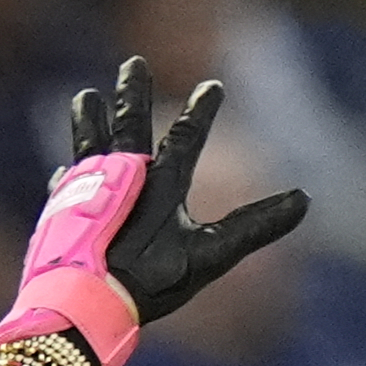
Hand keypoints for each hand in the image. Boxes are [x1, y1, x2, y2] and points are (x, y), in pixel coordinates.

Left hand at [0, 58, 307, 365]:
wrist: (87, 302)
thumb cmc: (152, 281)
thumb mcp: (212, 254)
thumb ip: (256, 225)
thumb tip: (305, 199)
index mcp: (162, 182)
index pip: (187, 136)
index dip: (203, 110)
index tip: (213, 86)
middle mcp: (122, 176)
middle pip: (130, 125)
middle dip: (134, 94)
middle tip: (134, 64)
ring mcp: (86, 192)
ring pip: (89, 143)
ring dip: (90, 119)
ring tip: (85, 96)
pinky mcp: (61, 212)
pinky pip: (66, 187)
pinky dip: (68, 177)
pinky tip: (63, 172)